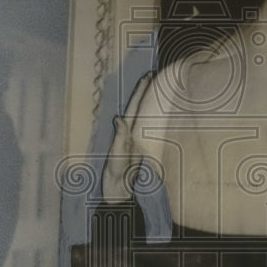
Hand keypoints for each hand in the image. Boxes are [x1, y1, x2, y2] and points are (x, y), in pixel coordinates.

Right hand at [101, 73, 153, 201]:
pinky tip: (126, 113)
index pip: (138, 108)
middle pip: (137, 109)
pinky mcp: (120, 147)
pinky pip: (124, 127)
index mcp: (133, 134)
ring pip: (133, 115)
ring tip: (143, 86)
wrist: (117, 192)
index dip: (142, 92)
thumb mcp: (120, 156)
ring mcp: (126, 140)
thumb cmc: (120, 175)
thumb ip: (120, 137)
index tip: (148, 77)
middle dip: (142, 92)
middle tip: (149, 74)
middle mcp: (131, 134)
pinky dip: (126, 117)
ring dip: (137, 102)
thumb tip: (119, 118)